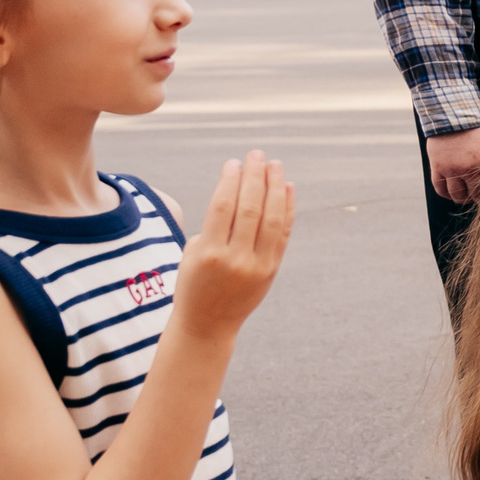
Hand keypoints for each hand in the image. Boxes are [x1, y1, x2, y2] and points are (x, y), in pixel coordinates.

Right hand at [172, 152, 294, 340]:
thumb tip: (238, 190)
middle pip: (250, 208)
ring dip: (275, 187)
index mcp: (208, 253)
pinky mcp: (272, 268)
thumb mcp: (192, 255)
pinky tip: (287, 187)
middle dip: (254, 177)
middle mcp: (235, 259)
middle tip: (257, 154)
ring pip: (271, 218)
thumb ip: (212, 226)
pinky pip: (282, 232)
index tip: (233, 162)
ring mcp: (257, 264)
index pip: (222, 207)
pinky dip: (287, 208)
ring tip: (275, 165)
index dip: (230, 181)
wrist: (208, 324)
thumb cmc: (194, 283)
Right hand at [426, 124, 479, 204]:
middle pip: (476, 195)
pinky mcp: (438, 167)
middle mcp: (470, 168)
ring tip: (467, 195)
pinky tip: (452, 192)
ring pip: (458, 195)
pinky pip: (440, 189)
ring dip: (463, 198)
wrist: (453, 115)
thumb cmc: (478, 129)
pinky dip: (446, 194)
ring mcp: (452, 169)